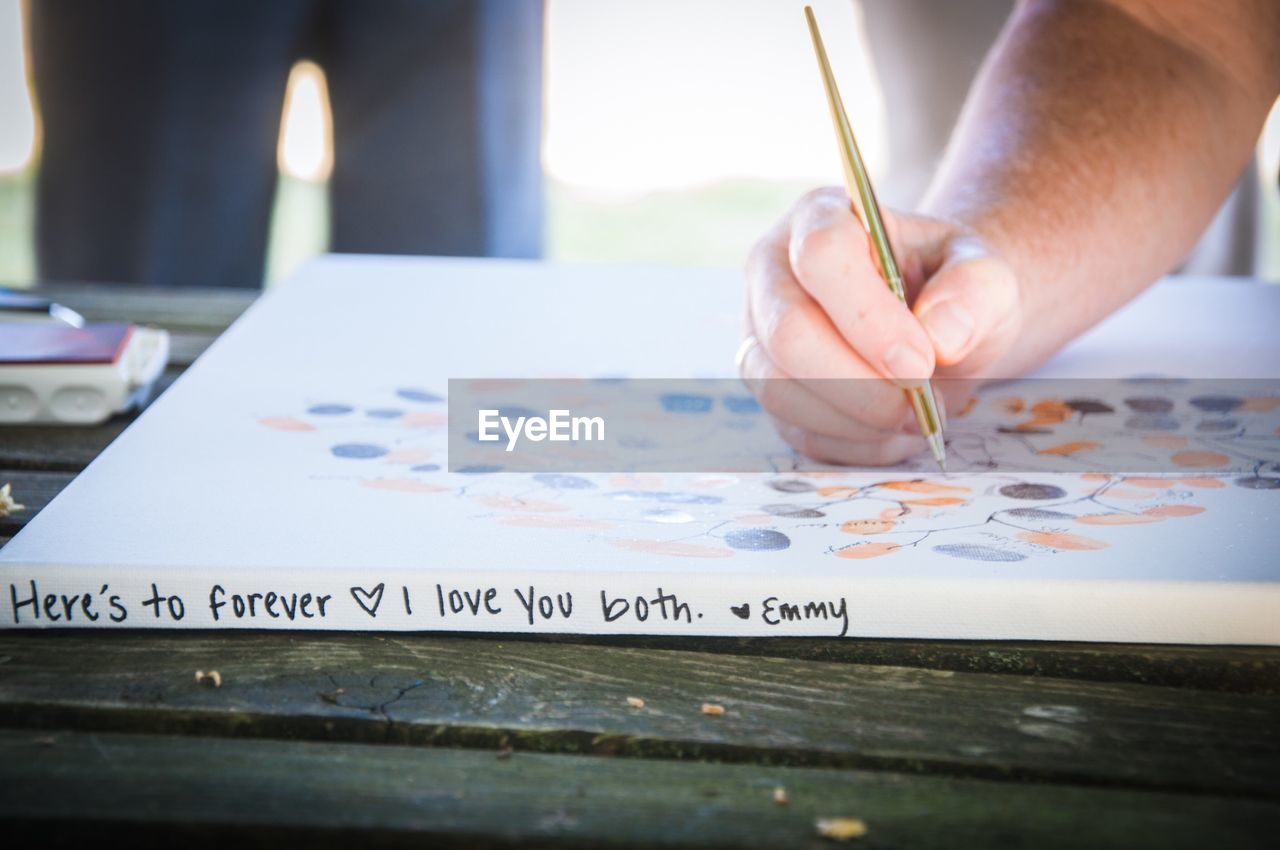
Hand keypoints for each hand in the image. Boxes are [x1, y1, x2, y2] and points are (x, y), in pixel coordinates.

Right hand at [740, 187, 1021, 464]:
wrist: (936, 327)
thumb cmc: (951, 291)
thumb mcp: (985, 275)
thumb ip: (976, 290)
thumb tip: (942, 336)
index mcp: (821, 217)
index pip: (821, 255)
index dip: (868, 316)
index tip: (921, 363)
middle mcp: (773, 271)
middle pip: (788, 332)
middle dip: (859, 384)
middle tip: (921, 407)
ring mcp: (759, 331)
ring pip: (778, 387)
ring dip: (856, 419)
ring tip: (915, 418)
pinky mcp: (765, 386)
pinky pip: (793, 428)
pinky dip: (851, 442)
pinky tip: (892, 430)